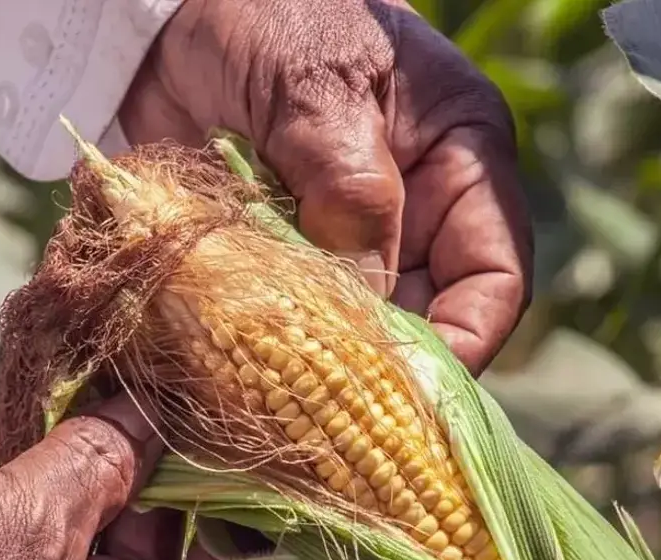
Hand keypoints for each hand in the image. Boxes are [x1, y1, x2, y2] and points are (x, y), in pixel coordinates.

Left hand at [120, 0, 531, 374]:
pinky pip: (289, 319)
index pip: (494, 277)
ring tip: (278, 398)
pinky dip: (267, 347)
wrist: (166, 14)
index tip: (411, 393)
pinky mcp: (279, 255)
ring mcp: (341, 238)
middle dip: (383, 370)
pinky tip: (237, 369)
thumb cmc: (266, 14)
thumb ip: (351, 191)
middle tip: (330, 419)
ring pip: (354, 329)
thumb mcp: (318, 89)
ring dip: (318, 366)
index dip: (464, 343)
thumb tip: (366, 308)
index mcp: (460, 161)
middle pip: (424, 319)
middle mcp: (412, 211)